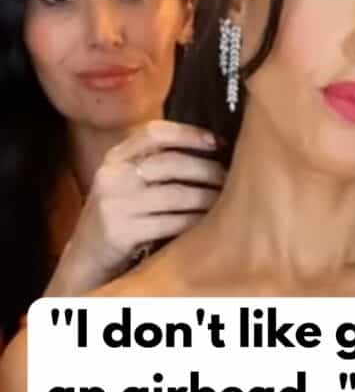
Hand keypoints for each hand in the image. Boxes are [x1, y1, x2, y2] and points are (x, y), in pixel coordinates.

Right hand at [46, 121, 224, 294]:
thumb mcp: (128, 183)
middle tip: (229, 178)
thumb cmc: (121, 216)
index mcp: (115, 158)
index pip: (154, 132)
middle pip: (171, 163)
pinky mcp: (121, 233)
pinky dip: (197, 222)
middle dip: (208, 170)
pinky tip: (210, 224)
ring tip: (226, 201)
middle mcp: (112, 177)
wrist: (87, 258)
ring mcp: (114, 205)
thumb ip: (156, 164)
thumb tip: (211, 147)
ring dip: (208, 198)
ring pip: (177, 195)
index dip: (189, 133)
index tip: (216, 141)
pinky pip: (173, 223)